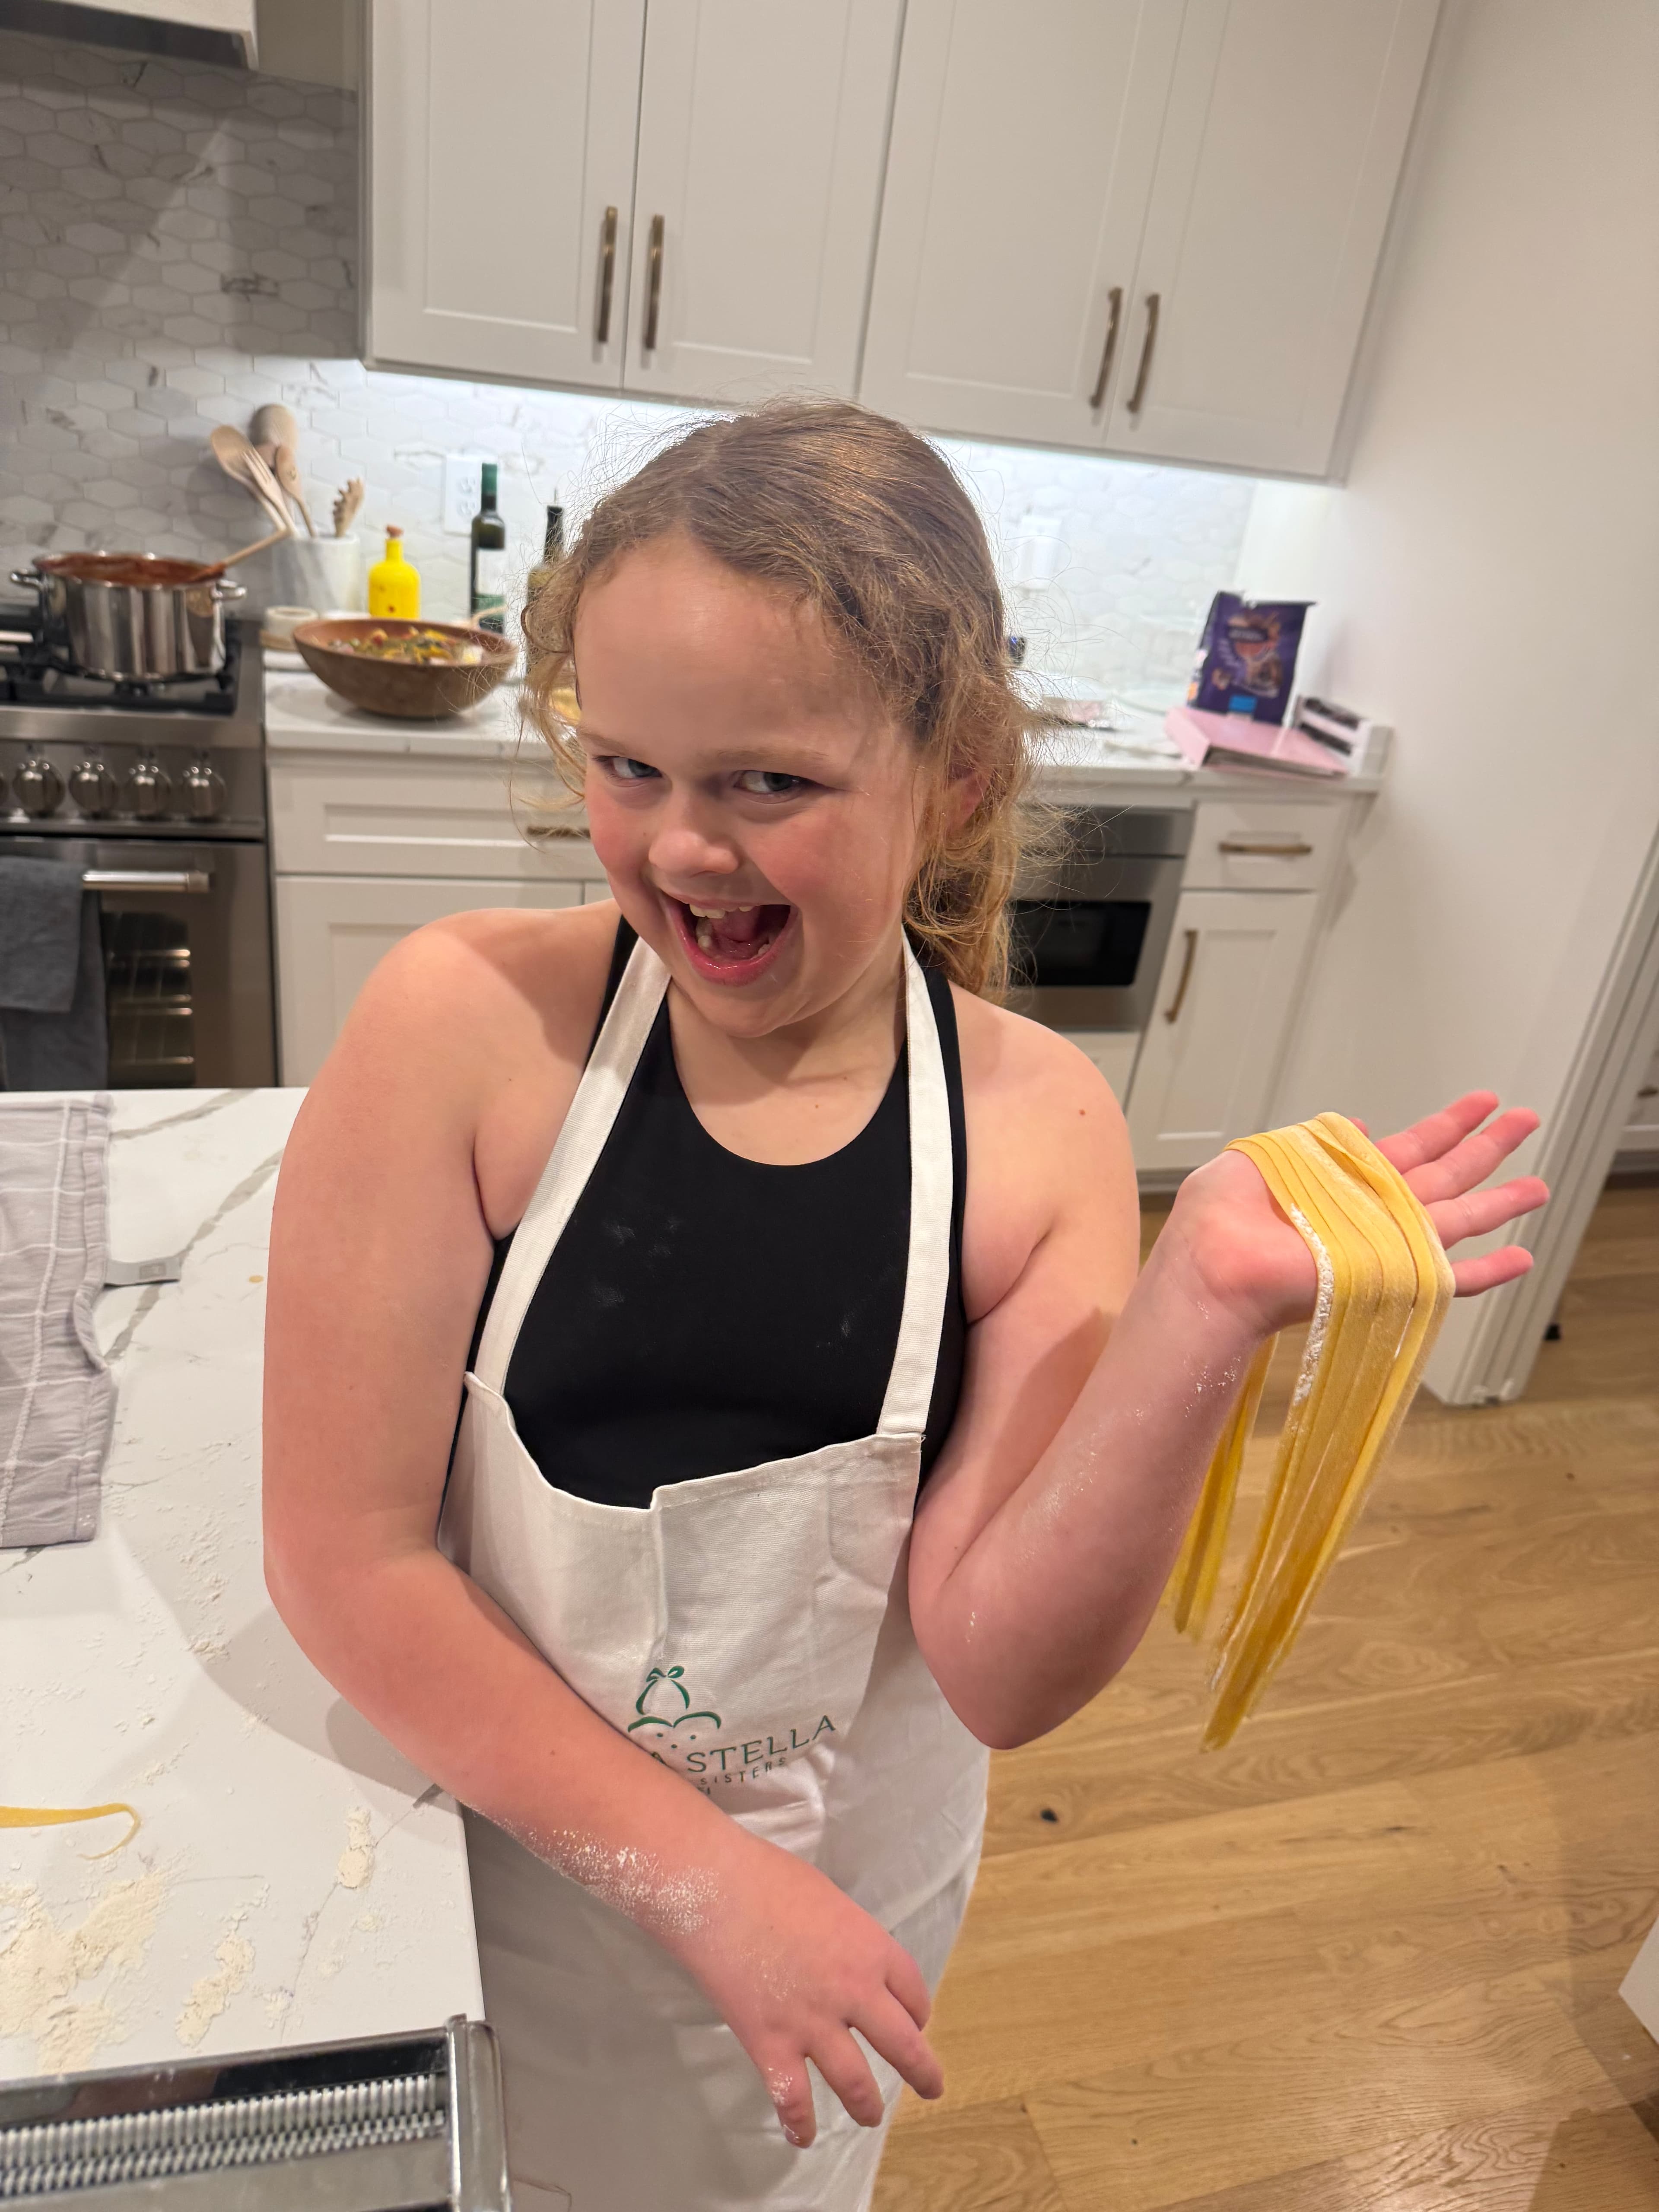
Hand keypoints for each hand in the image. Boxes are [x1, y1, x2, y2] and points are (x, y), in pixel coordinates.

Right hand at [664, 1827, 940, 2146]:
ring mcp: (812, 2023)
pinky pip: (792, 2098)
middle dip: (922, 2072)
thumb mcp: (827, 1898)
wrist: (714, 1887)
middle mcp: (853, 1991)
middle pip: (903, 2044)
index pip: (913, 1992)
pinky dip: (799, 2124)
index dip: (918, 2012)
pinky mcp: (770, 2044)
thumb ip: (845, 1936)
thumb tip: (844, 1957)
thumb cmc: (767, 1877)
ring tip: (871, 2116)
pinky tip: (801, 2137)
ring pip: (855, 2083)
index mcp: (871, 1948)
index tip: (916, 2022)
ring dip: (867, 2105)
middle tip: (930, 2086)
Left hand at [1166, 1092, 1548, 1336]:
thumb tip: (1355, 1125)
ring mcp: (1384, 1246)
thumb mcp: (1265, 1157)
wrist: (1215, 1266)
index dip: (1448, 1125)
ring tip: (1540, 1187)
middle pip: (1444, 1174)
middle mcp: (1370, 1211)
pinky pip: (1447, 1277)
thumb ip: (1313, 1141)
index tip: (1482, 1102)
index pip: (1409, 1148)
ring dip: (1501, 1202)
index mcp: (1342, 1179)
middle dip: (1487, 1147)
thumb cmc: (1221, 1218)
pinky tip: (1521, 1257)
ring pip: (1458, 1219)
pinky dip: (1485, 1270)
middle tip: (1527, 1120)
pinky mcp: (1389, 1281)